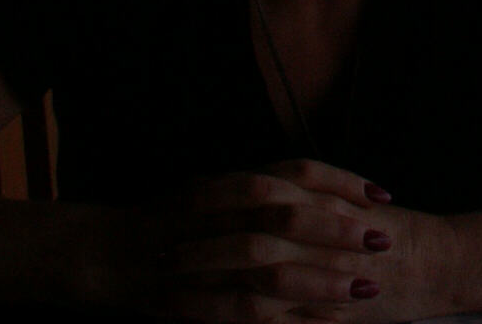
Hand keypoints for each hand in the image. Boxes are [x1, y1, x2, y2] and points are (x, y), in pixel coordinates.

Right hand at [143, 159, 395, 321]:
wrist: (98, 255)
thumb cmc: (168, 220)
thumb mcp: (213, 189)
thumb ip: (262, 189)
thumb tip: (328, 192)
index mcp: (225, 184)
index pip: (293, 172)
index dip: (341, 181)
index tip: (382, 194)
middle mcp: (212, 215)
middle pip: (283, 216)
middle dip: (337, 230)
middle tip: (383, 240)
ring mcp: (198, 259)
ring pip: (265, 269)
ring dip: (320, 279)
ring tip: (363, 287)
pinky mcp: (187, 302)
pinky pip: (243, 313)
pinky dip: (287, 319)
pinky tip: (326, 323)